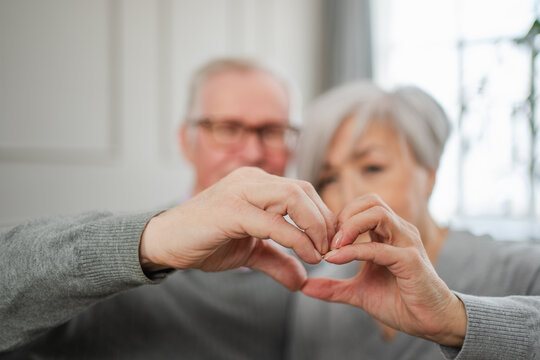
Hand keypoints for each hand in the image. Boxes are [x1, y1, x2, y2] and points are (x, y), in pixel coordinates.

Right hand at [139, 167, 335, 290]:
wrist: (164, 242)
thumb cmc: (205, 241)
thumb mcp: (250, 252)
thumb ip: (277, 260)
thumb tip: (302, 281)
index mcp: (258, 184)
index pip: (303, 191)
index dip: (323, 217)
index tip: (330, 244)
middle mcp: (251, 180)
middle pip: (303, 190)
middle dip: (325, 221)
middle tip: (330, 249)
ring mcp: (239, 192)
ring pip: (293, 197)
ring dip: (315, 226)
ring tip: (321, 252)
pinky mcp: (229, 210)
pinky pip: (272, 221)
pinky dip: (296, 238)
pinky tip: (307, 256)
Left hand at [301, 194, 465, 345]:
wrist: (429, 322)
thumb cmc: (398, 301)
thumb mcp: (358, 292)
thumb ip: (333, 287)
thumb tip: (305, 286)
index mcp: (388, 233)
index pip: (362, 206)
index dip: (340, 217)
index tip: (323, 239)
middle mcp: (399, 231)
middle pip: (370, 201)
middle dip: (344, 215)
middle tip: (327, 239)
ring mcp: (407, 243)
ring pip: (378, 214)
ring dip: (350, 226)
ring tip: (333, 246)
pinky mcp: (410, 260)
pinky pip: (379, 247)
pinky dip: (354, 251)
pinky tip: (336, 259)